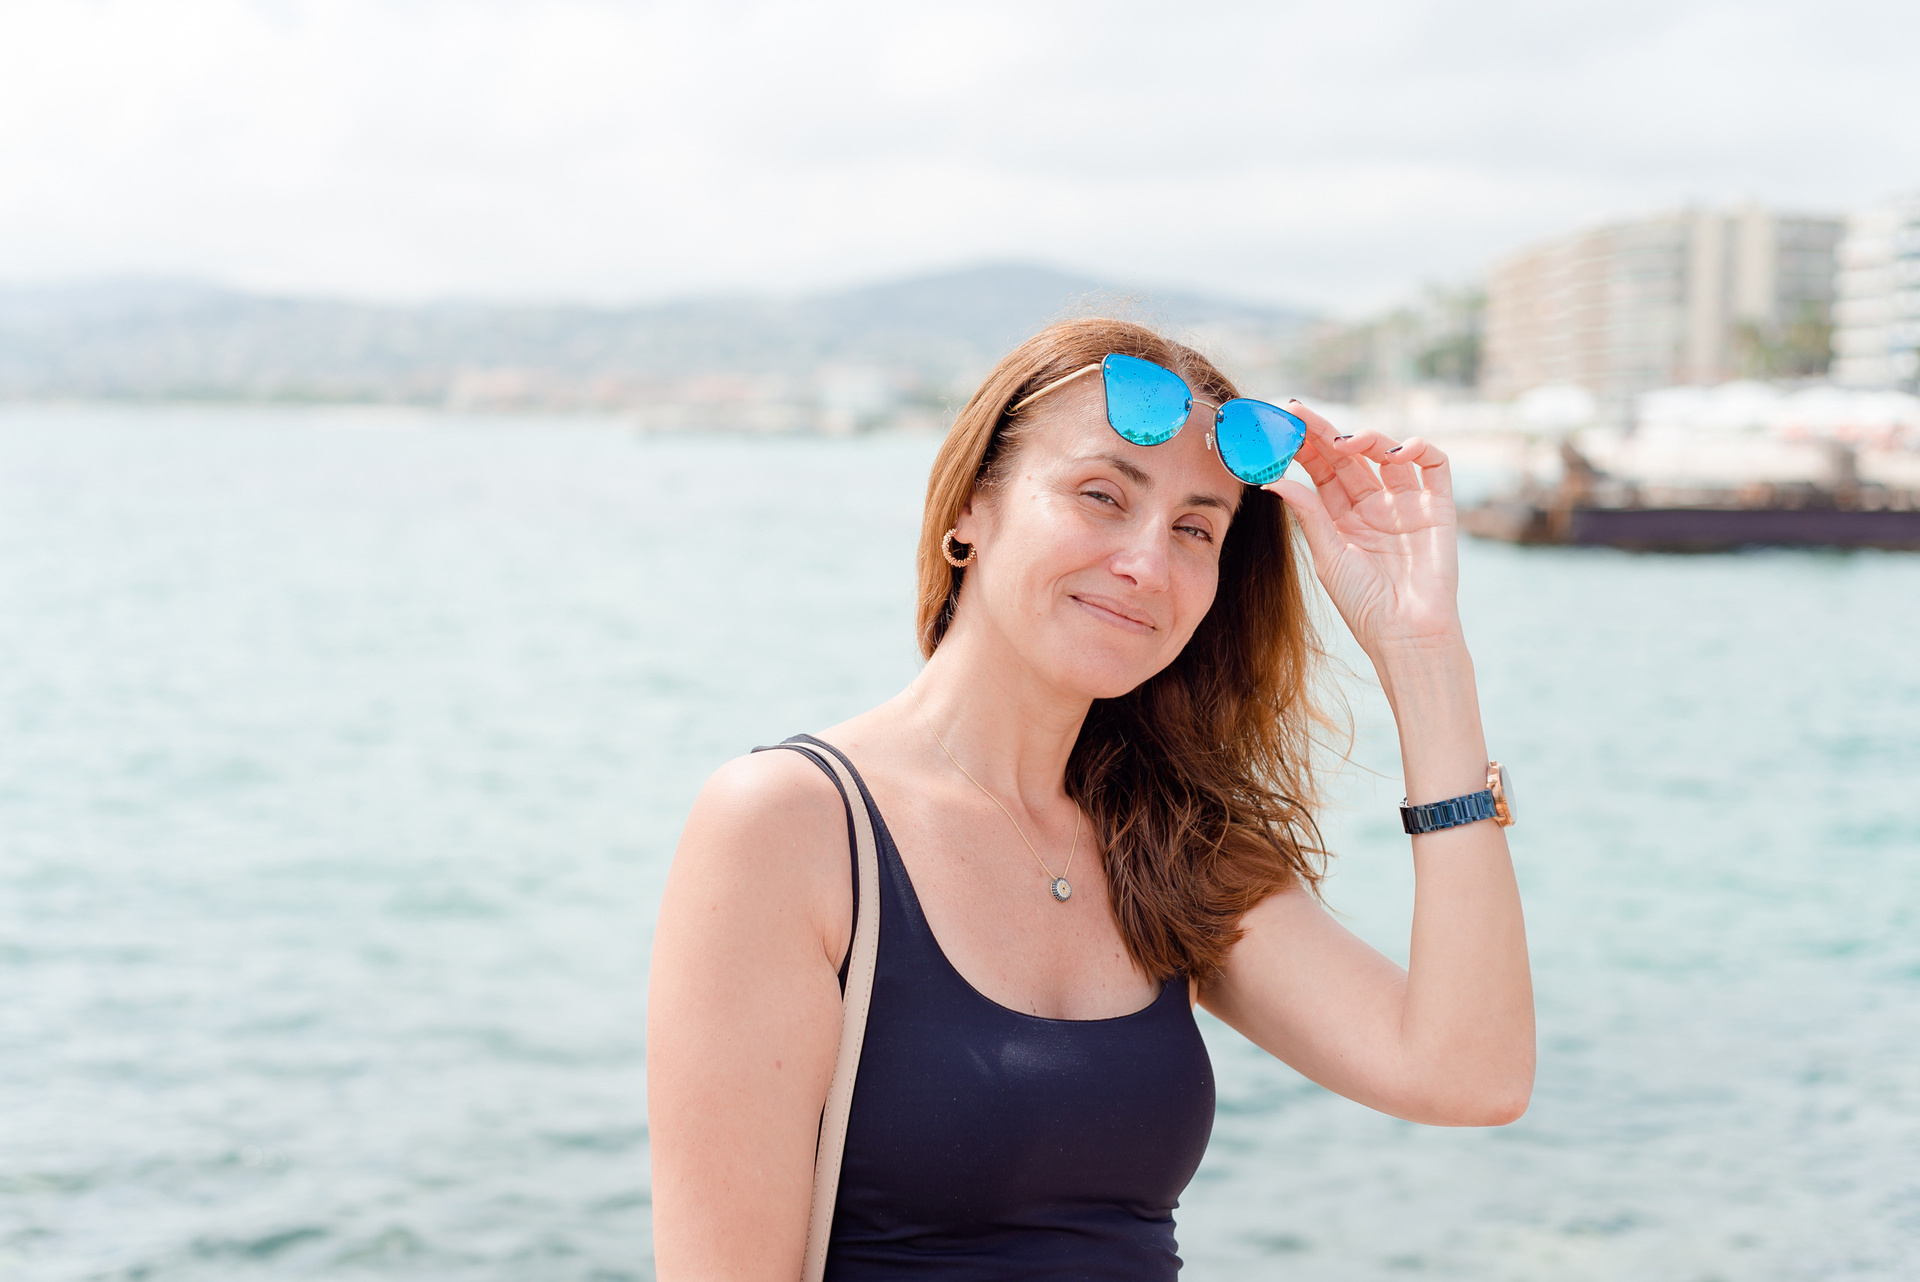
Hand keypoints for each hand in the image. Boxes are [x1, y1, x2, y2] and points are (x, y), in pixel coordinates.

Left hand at [1263, 401, 1460, 660]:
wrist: (1405, 633)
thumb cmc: (1363, 603)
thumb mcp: (1327, 554)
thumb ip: (1308, 513)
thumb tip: (1272, 479)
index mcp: (1342, 516)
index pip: (1322, 469)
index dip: (1305, 446)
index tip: (1282, 424)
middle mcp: (1374, 504)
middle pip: (1350, 456)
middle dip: (1326, 433)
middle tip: (1301, 414)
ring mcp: (1406, 503)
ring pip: (1388, 454)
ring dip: (1369, 439)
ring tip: (1348, 442)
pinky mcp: (1439, 507)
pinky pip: (1433, 466)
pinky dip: (1418, 449)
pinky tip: (1396, 453)